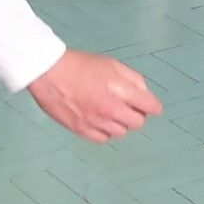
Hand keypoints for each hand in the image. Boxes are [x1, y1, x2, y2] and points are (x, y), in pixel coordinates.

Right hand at [27, 49, 161, 141]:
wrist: (49, 72)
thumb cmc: (82, 65)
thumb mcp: (112, 64)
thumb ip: (133, 79)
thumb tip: (144, 94)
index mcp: (119, 91)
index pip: (149, 106)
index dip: (154, 106)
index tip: (152, 107)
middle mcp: (109, 110)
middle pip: (137, 123)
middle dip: (137, 115)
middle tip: (130, 108)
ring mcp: (94, 122)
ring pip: (120, 133)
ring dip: (121, 123)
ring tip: (112, 113)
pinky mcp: (80, 130)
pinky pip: (102, 139)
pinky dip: (105, 132)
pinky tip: (100, 121)